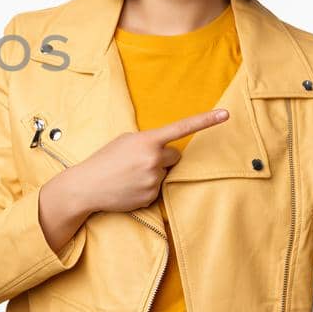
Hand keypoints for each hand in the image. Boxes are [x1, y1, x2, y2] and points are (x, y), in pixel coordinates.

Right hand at [61, 108, 229, 213]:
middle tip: (139, 162)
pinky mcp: (151, 197)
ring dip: (153, 173)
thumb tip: (165, 149)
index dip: (206, 120)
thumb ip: (148, 141)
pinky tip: (129, 187)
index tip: (226, 114)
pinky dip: (147, 188)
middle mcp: (154, 160)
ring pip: (165, 173)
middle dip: (162, 158)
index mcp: (147, 141)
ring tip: (130, 176)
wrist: (86, 186)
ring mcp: (153, 180)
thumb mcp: (124, 141)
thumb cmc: (104, 160)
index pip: (182, 127)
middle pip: (175, 157)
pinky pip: (158, 189)